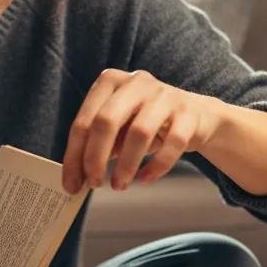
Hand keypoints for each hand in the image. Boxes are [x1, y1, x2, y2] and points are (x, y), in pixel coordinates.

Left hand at [62, 69, 222, 193]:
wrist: (196, 116)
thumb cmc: (145, 122)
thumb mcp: (118, 128)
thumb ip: (97, 145)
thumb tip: (76, 177)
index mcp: (110, 82)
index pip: (84, 121)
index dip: (75, 155)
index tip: (71, 184)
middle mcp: (135, 83)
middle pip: (106, 121)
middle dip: (96, 158)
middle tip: (94, 184)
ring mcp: (164, 95)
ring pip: (139, 132)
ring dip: (126, 165)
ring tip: (119, 185)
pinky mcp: (189, 113)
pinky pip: (171, 143)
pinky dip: (156, 166)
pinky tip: (145, 179)